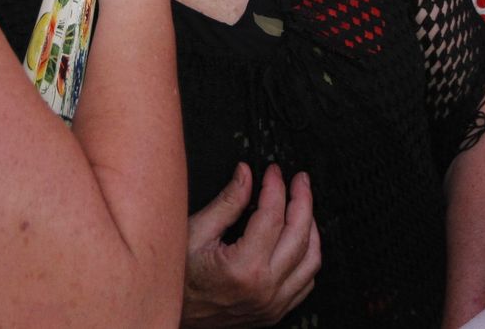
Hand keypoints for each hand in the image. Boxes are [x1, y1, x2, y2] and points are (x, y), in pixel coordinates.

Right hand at [182, 163, 320, 327]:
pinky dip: (308, 256)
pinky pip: (305, 282)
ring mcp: (272, 303)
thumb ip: (227, 202)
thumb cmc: (178, 277)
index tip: (274, 171)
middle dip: (303, 200)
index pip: (273, 216)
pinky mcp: (274, 311)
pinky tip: (299, 239)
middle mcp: (264, 289)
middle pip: (299, 235)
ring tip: (303, 205)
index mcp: (244, 268)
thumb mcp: (196, 232)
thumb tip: (246, 175)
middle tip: (299, 180)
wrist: (173, 313)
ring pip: (310, 260)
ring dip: (311, 228)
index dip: (275, 187)